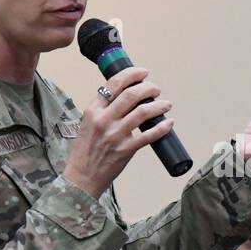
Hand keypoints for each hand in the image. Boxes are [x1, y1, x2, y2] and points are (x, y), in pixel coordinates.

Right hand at [62, 66, 175, 198]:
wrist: (81, 176)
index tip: (143, 73)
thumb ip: (103, 110)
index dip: (132, 74)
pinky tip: (169, 122)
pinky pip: (149, 135)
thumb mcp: (87, 123)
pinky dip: (162, 127)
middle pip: (131, 95)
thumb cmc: (85, 150)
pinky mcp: (126, 149)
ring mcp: (115, 135)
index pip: (114, 83)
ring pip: (143, 112)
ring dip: (159, 105)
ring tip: (166, 104)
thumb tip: (126, 97)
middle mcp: (104, 120)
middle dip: (148, 88)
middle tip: (155, 89)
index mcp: (93, 110)